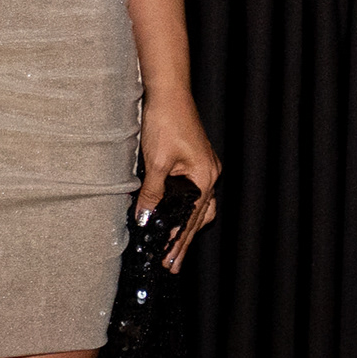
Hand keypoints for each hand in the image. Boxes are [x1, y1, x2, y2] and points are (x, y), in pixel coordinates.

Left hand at [136, 95, 221, 269]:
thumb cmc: (166, 121)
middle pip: (200, 217)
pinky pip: (196, 193)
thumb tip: (145, 217)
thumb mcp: (156, 162)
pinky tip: (176, 215)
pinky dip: (187, 208)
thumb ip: (152, 193)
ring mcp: (207, 166)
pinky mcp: (198, 160)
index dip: (178, 240)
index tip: (169, 260)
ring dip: (188, 226)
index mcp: (205, 176)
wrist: (169, 93)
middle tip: (173, 264)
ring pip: (200, 206)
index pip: (192, 218)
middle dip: (184, 241)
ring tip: (176, 247)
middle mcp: (211, 173)